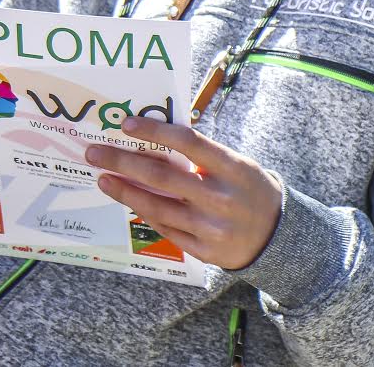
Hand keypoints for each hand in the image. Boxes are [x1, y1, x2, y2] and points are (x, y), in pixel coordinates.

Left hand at [85, 116, 281, 269]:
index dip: (155, 131)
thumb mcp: (236, 164)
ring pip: (157, 206)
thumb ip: (202, 154)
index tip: (126, 123)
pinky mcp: (204, 251)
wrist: (278, 237)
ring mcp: (211, 227)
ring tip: (103, 178)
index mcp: (233, 168)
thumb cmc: (247, 189)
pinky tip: (127, 199)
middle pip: (163, 176)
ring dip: (124, 190)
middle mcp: (221, 198)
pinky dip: (143, 212)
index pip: (188, 142)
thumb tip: (153, 135)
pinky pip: (165, 228)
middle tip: (95, 153)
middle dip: (123, 162)